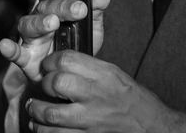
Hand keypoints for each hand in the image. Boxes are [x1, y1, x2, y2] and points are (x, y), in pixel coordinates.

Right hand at [0, 0, 111, 81]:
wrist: (72, 74)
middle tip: (78, 9)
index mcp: (52, 3)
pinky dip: (9, 49)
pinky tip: (5, 46)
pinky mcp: (26, 58)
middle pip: (42, 3)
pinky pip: (15, 52)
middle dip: (59, 4)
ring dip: (40, 22)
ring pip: (28, 24)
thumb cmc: (77, 41)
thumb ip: (97, 4)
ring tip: (53, 23)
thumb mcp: (91, 22)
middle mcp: (38, 15)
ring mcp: (31, 37)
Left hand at [26, 50, 167, 131]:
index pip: (67, 59)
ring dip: (36, 111)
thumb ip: (89, 68)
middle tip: (43, 85)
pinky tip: (40, 127)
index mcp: (103, 74)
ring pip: (52, 114)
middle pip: (57, 83)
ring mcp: (92, 119)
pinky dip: (43, 131)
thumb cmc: (133, 99)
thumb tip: (62, 63)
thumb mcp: (114, 73)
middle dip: (44, 83)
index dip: (51, 61)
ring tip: (34, 108)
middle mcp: (96, 94)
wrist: (152, 126)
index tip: (47, 65)